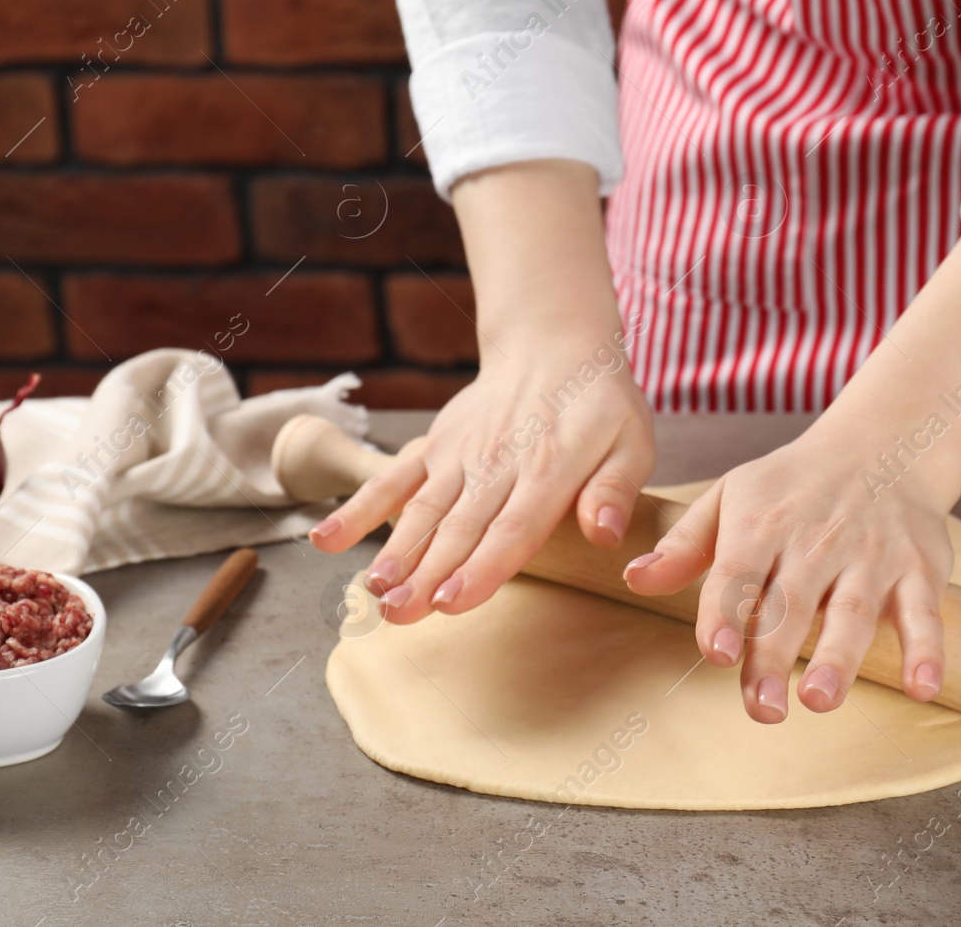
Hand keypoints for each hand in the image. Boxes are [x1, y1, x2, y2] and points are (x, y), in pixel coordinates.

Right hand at [309, 335, 655, 622]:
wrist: (553, 346)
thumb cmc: (599, 405)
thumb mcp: (632, 441)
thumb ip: (616, 490)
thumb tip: (604, 534)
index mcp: (549, 468)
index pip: (513, 527)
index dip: (483, 566)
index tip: (454, 601)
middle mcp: (497, 463)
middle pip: (459, 527)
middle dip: (428, 574)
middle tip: (400, 614)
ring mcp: (459, 455)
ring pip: (422, 509)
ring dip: (395, 552)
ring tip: (373, 592)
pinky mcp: (435, 447)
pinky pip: (392, 479)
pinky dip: (359, 509)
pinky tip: (327, 541)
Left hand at [623, 413, 953, 722]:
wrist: (882, 446)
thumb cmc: (791, 487)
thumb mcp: (730, 498)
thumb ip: (684, 546)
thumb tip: (635, 579)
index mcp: (762, 522)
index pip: (739, 570)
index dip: (725, 611)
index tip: (714, 652)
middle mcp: (817, 539)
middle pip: (792, 602)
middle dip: (775, 656)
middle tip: (761, 708)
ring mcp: (871, 554)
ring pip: (853, 609)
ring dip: (839, 656)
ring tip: (820, 700)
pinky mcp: (919, 569)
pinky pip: (925, 611)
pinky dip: (928, 649)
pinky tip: (922, 688)